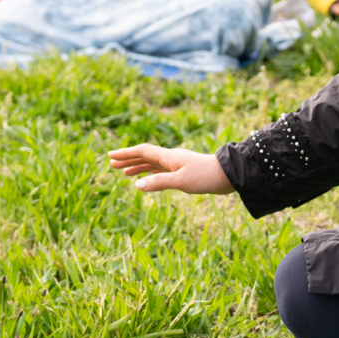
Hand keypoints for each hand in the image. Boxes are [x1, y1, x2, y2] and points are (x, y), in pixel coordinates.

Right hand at [107, 144, 232, 193]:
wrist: (228, 175)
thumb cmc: (205, 177)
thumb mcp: (181, 182)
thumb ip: (158, 183)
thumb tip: (136, 185)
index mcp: (168, 157)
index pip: (142, 151)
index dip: (125, 154)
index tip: (110, 156)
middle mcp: (171, 158)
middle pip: (144, 156)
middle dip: (128, 159)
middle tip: (112, 164)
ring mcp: (177, 164)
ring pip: (152, 163)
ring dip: (138, 166)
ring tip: (125, 173)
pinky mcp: (184, 171)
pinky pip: (161, 170)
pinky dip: (150, 173)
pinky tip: (147, 178)